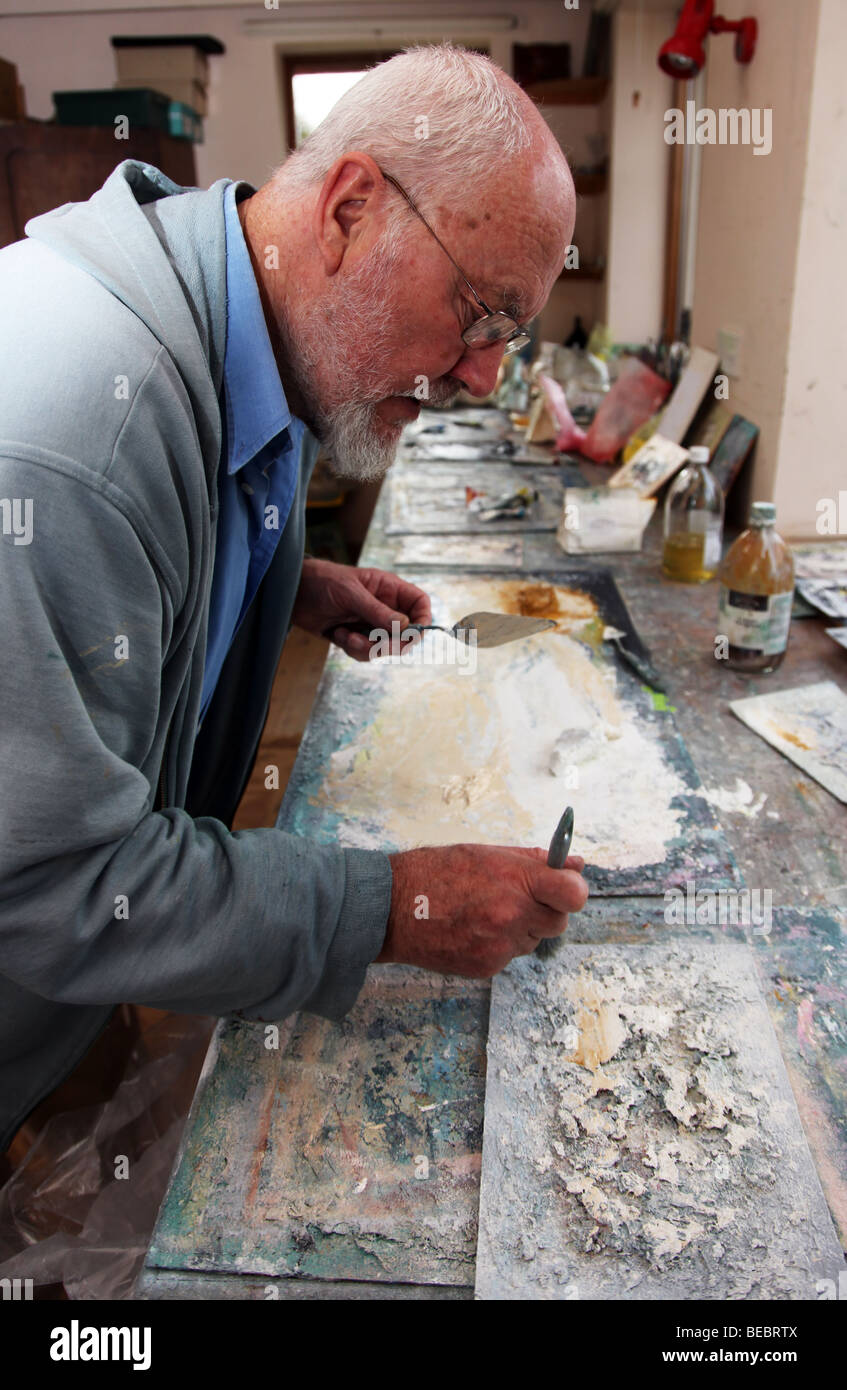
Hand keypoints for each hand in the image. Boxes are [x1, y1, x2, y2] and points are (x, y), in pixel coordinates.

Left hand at [292, 558, 431, 661]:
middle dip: (390, 643)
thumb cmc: (323, 582)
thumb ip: (377, 611)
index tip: (414, 634)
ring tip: (345, 635)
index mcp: (388, 589)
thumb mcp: (351, 594)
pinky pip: (365, 653)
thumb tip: (405, 626)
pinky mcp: (356, 637)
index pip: (419, 604)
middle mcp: (384, 608)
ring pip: (385, 648)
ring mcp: (370, 624)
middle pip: (406, 633)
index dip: (423, 619)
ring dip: (366, 648)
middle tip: (374, 644)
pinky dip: (352, 649)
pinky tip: (337, 634)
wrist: (293, 593)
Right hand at [378, 844, 588, 975]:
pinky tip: (472, 928)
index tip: (565, 887)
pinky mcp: (487, 967)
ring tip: (484, 911)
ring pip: (533, 940)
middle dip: (545, 910)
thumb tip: (575, 864)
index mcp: (516, 881)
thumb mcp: (487, 853)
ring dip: (520, 927)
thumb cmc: (435, 872)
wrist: (390, 907)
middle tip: (518, 897)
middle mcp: (512, 916)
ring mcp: (500, 946)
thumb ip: (534, 860)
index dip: (573, 890)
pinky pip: (509, 955)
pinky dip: (498, 943)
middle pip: (559, 922)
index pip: (575, 894)